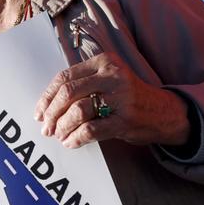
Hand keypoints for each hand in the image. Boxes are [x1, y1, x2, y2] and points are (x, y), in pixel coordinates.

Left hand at [35, 52, 189, 147]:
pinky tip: (71, 142)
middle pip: (68, 92)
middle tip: (45, 127)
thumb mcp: (109, 80)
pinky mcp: (125, 119)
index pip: (65, 77)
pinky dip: (76, 138)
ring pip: (77, 111)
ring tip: (58, 136)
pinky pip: (91, 130)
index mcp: (104, 62)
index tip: (38, 112)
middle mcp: (112, 76)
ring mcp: (120, 97)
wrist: (164, 112)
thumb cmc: (129, 98)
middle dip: (51, 113)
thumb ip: (83, 84)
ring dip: (62, 127)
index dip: (47, 96)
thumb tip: (47, 104)